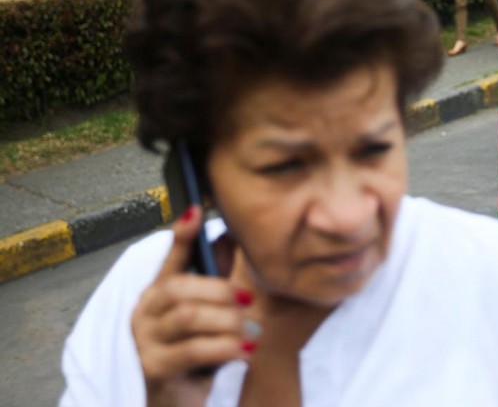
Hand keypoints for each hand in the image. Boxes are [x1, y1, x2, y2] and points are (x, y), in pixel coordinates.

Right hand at [131, 205, 257, 405]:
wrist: (177, 403)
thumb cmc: (197, 354)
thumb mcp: (209, 315)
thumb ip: (216, 280)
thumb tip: (230, 236)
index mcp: (158, 293)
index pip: (170, 258)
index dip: (182, 235)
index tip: (196, 208)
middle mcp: (145, 313)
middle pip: (180, 288)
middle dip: (221, 290)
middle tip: (249, 300)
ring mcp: (145, 341)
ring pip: (188, 317)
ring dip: (228, 321)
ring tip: (252, 331)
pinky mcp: (155, 369)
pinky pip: (193, 350)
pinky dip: (225, 348)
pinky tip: (245, 352)